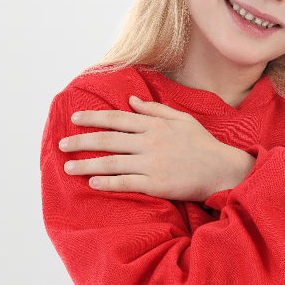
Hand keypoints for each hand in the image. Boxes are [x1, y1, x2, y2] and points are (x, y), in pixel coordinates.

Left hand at [60, 96, 255, 201]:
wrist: (222, 170)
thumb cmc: (203, 145)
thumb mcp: (183, 120)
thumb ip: (156, 109)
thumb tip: (132, 100)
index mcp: (156, 125)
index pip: (117, 118)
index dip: (93, 117)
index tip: (74, 119)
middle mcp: (150, 142)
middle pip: (108, 140)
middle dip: (81, 141)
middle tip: (61, 145)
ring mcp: (152, 164)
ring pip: (111, 163)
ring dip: (86, 164)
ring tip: (68, 167)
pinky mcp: (156, 184)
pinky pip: (125, 183)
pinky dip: (107, 182)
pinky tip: (92, 182)